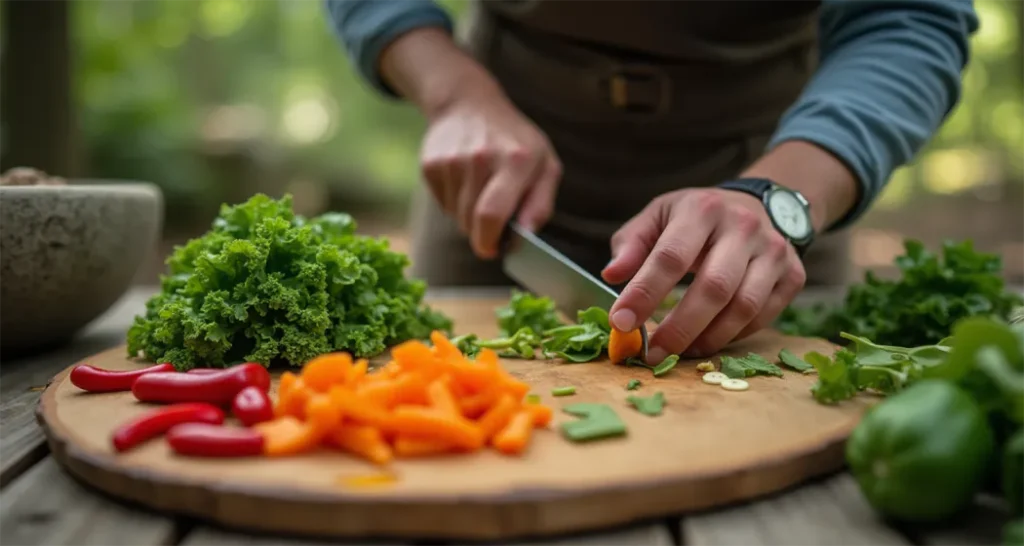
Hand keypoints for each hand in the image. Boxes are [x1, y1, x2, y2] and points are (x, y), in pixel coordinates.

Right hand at [420, 89, 561, 258]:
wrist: (470, 105)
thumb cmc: (516, 143)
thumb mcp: (545, 166)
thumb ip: (541, 204)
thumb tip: (525, 236)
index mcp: (516, 160)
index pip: (492, 215)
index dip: (490, 241)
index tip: (495, 249)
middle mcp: (480, 158)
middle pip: (473, 221)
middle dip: (483, 234)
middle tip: (494, 223)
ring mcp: (451, 160)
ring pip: (457, 217)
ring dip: (470, 218)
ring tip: (481, 192)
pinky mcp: (430, 164)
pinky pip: (443, 205)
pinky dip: (456, 204)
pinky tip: (465, 181)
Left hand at [602, 188, 806, 362]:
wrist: (759, 205)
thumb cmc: (697, 217)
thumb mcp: (659, 215)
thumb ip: (632, 243)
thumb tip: (612, 276)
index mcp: (702, 209)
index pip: (670, 257)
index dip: (644, 294)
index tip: (621, 322)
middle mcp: (743, 227)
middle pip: (713, 288)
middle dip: (679, 327)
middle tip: (652, 353)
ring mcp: (774, 251)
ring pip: (743, 307)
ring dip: (708, 338)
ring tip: (679, 353)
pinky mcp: (793, 275)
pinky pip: (763, 317)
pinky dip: (732, 336)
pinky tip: (708, 341)